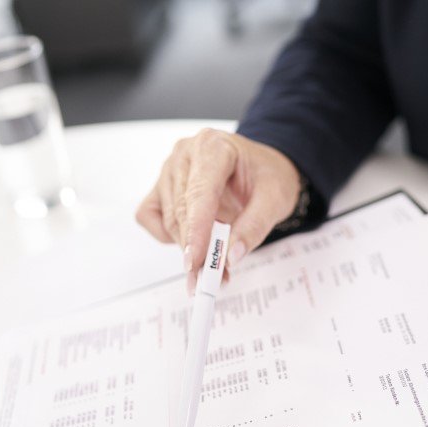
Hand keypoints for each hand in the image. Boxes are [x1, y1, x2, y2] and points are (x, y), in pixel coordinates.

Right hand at [136, 129, 300, 292]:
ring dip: (188, 249)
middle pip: (181, 211)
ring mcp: (168, 170)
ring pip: (168, 220)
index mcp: (213, 146)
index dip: (197, 231)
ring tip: (214, 268)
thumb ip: (255, 227)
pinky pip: (151, 218)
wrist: (260, 168)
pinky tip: (194, 238)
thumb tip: (231, 256)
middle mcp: (185, 154)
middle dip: (196, 249)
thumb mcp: (276, 198)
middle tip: (211, 278)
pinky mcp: (160, 187)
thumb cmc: (266, 176)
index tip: (197, 262)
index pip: (199, 193)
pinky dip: (168, 236)